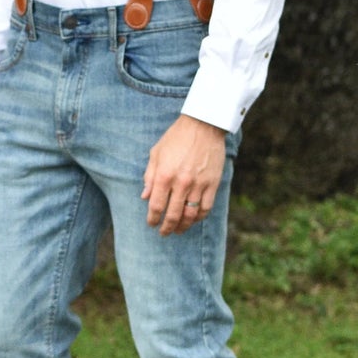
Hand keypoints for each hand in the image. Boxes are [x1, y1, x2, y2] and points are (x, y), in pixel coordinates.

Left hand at [142, 114, 225, 235]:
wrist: (203, 125)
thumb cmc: (176, 137)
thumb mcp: (156, 153)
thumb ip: (150, 176)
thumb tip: (145, 197)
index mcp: (165, 175)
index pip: (156, 205)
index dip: (152, 218)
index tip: (151, 224)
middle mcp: (181, 183)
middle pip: (173, 215)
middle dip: (167, 227)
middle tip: (164, 232)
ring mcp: (199, 185)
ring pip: (190, 215)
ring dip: (183, 226)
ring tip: (178, 230)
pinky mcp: (212, 184)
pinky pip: (206, 208)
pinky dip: (199, 217)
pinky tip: (193, 220)